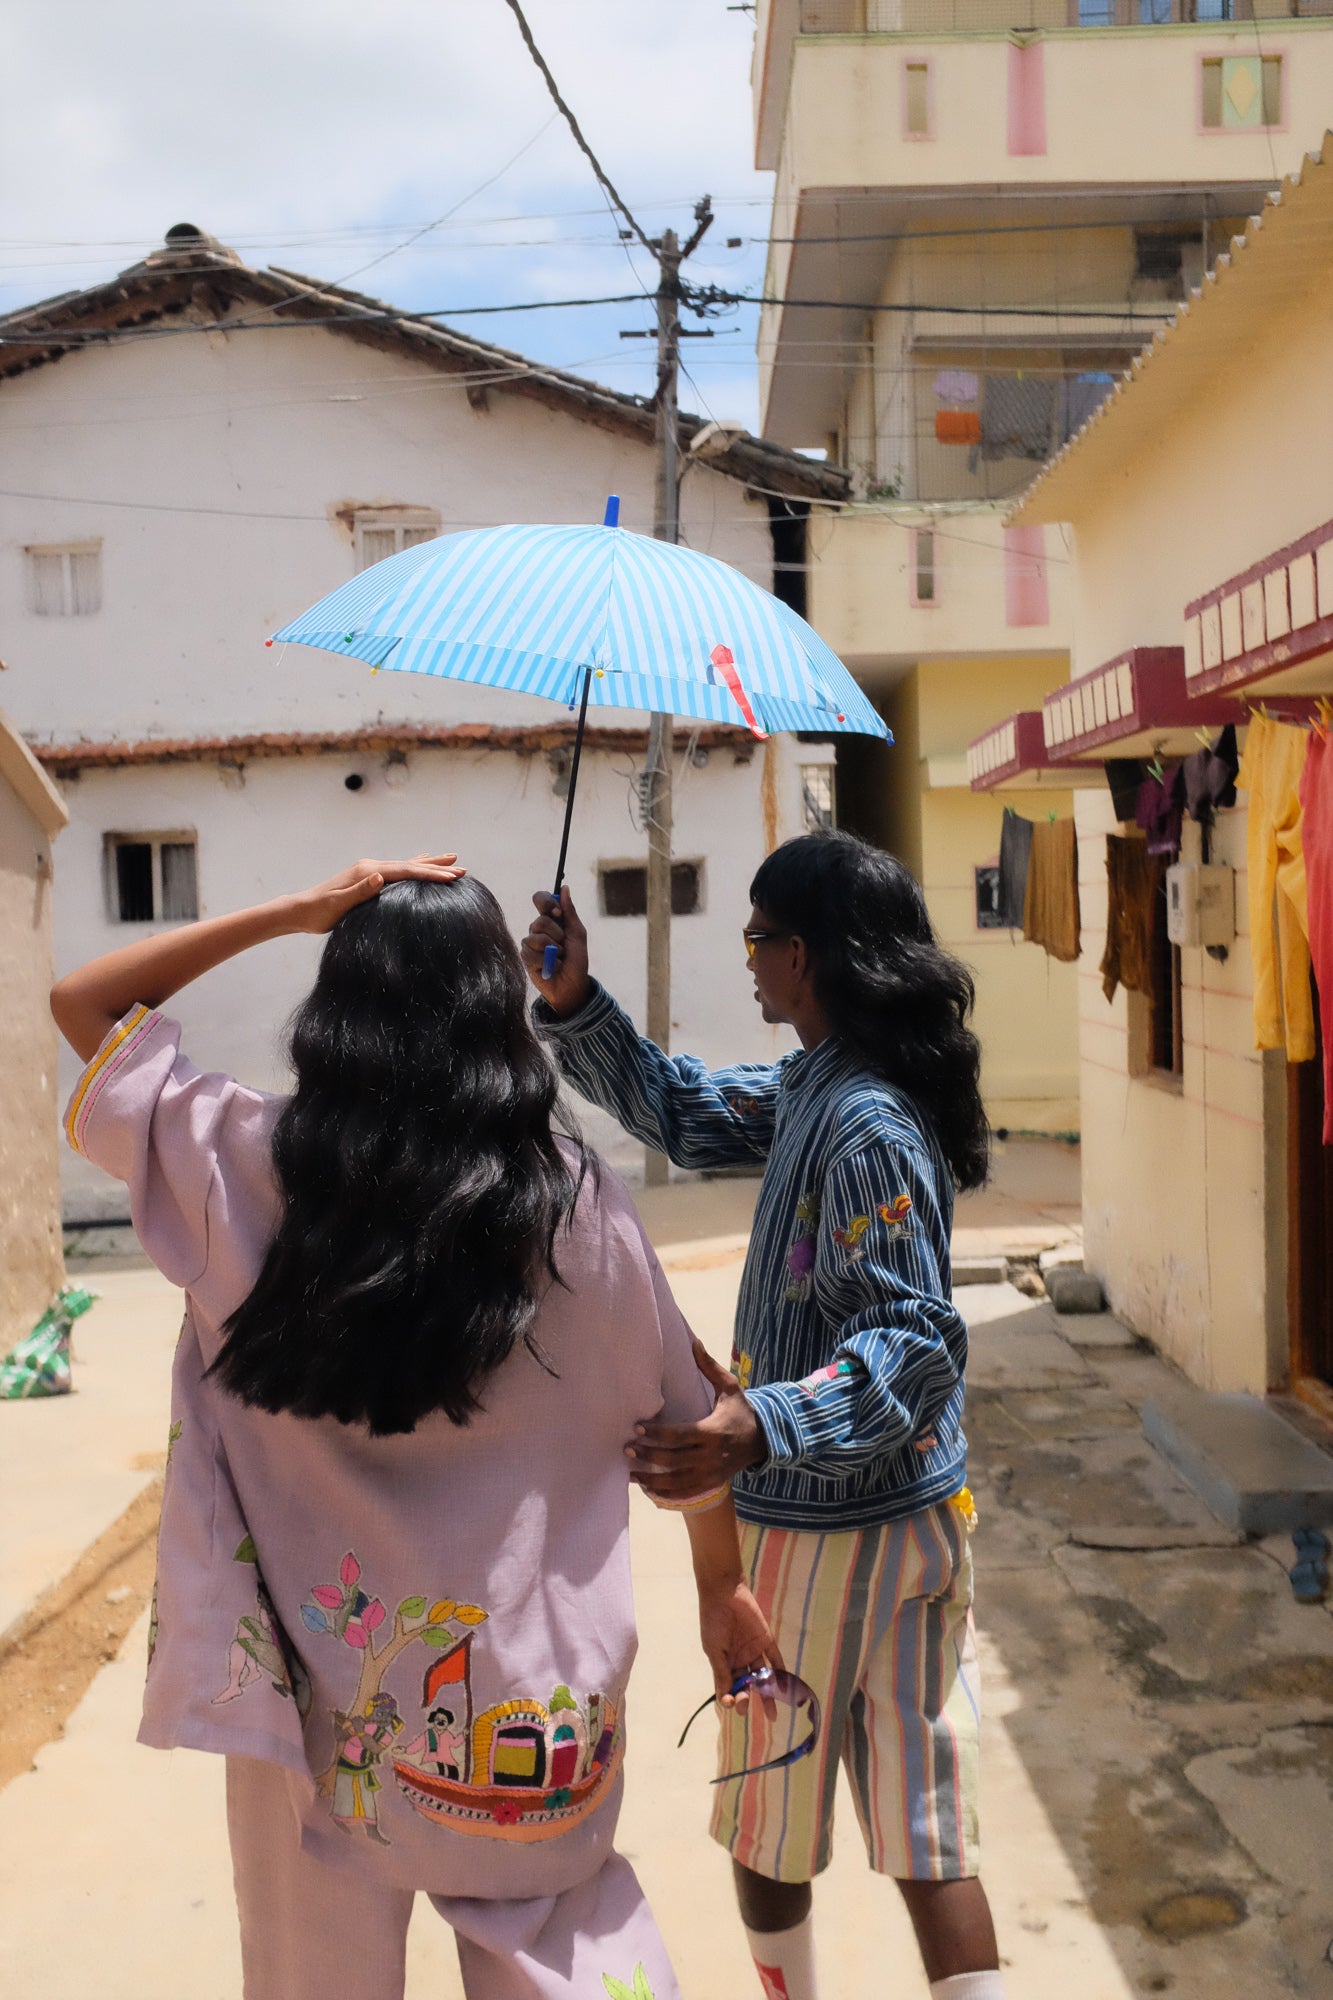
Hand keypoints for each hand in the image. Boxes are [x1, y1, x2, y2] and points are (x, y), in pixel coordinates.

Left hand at [290, 854, 464, 933]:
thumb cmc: (319, 912)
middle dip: (436, 866)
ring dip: (428, 864)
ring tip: (450, 860)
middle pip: (410, 864)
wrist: (301, 910)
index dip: (429, 874)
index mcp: (367, 872)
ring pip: (406, 865)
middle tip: (461, 866)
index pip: (405, 871)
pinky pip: (397, 870)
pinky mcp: (367, 878)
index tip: (451, 877)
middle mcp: (370, 867)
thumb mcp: (338, 905)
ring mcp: (369, 871)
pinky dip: (413, 866)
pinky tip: (420, 862)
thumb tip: (379, 877)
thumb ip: (359, 891)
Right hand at [521, 883, 591, 1015]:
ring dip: (553, 950)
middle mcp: (538, 929)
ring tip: (559, 958)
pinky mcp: (525, 957)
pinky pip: (530, 952)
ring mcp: (530, 943)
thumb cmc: (577, 960)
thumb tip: (564, 888)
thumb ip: (570, 912)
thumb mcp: (578, 934)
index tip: (558, 913)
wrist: (573, 985)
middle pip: (540, 920)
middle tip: (564, 946)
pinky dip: (546, 961)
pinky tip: (551, 967)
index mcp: (552, 919)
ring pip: (535, 937)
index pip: (540, 899)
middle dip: (557, 935)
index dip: (546, 903)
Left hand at [627, 1340, 766, 1499]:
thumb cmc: (741, 1411)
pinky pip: (685, 1493)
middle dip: (648, 1455)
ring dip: (651, 1479)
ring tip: (630, 1474)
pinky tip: (649, 1489)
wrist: (763, 1441)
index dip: (657, 1433)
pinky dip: (666, 1494)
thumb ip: (709, 1367)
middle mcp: (711, 1455)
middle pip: (674, 1459)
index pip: (680, 1435)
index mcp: (713, 1431)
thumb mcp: (730, 1387)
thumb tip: (693, 1341)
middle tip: (627, 1449)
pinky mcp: (711, 1484)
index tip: (637, 1428)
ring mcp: (711, 1473)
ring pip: (676, 1481)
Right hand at [697, 1578, 783, 1704]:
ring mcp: (753, 1650)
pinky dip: (780, 1674)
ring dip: (767, 1694)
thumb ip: (721, 1673)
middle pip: (746, 1684)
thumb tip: (724, 1699)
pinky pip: (774, 1659)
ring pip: (762, 1676)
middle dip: (746, 1697)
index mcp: (724, 1662)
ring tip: (772, 1714)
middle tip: (746, 1706)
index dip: (730, 1697)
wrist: (724, 1593)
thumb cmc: (713, 1621)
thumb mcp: (714, 1649)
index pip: (728, 1686)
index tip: (731, 1704)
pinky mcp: (765, 1640)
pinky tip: (783, 1689)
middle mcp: (739, 1659)